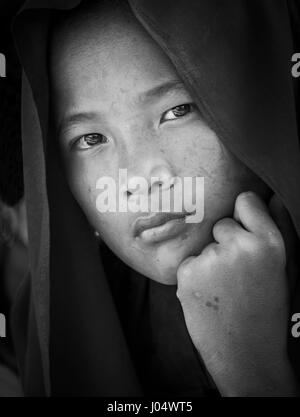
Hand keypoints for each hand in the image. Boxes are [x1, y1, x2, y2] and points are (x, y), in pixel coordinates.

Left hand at [176, 191, 298, 395]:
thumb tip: (274, 197)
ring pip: (204, 245)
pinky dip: (194, 275)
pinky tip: (208, 296)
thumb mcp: (285, 269)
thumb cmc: (267, 310)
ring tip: (224, 289)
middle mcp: (240, 246)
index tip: (245, 235)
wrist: (245, 354)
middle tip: (237, 274)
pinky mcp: (188, 273)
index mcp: (269, 242)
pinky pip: (189, 262)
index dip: (243, 217)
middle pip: (222, 224)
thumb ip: (280, 228)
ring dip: (209, 261)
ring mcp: (212, 259)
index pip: (245, 201)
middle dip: (225, 242)